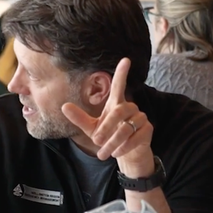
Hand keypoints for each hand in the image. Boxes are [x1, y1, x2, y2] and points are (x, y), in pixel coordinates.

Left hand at [62, 58, 154, 176]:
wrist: (126, 153)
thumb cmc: (108, 137)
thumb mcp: (91, 128)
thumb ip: (80, 118)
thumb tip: (64, 106)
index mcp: (116, 104)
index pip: (119, 85)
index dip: (121, 73)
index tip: (125, 59)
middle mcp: (130, 107)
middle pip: (119, 111)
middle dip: (106, 127)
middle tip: (96, 141)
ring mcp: (141, 118)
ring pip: (126, 127)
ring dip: (113, 142)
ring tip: (103, 153)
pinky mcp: (148, 130)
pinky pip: (136, 137)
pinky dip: (124, 147)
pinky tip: (117, 153)